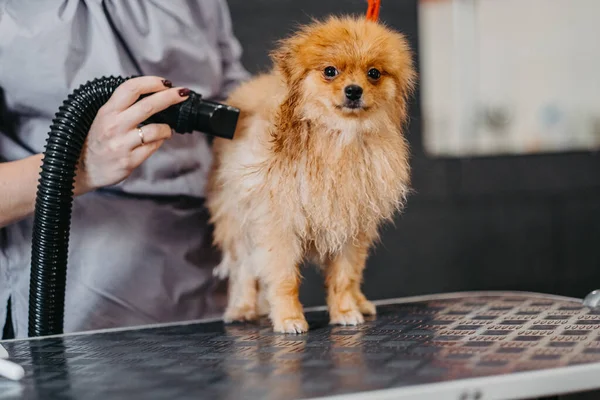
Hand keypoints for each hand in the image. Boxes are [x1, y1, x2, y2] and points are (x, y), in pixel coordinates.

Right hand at [74, 76, 189, 194]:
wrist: (82, 169)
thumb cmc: (97, 140)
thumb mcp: (104, 117)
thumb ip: (123, 106)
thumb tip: (153, 94)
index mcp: (107, 111)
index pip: (131, 88)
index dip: (151, 82)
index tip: (166, 82)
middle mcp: (114, 126)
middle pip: (148, 105)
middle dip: (170, 97)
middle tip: (182, 93)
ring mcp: (121, 144)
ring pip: (155, 129)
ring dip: (167, 127)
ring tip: (167, 128)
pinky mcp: (129, 161)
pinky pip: (153, 147)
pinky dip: (160, 141)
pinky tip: (158, 140)